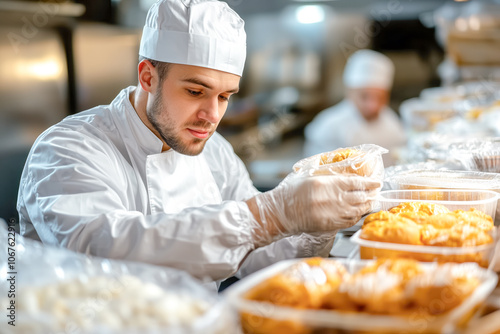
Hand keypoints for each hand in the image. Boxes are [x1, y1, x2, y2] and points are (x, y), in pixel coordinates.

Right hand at [247, 173, 380, 245]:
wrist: (280, 213)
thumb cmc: (290, 193)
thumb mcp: (308, 177)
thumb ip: (327, 176)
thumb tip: (346, 175)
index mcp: (326, 184)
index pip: (356, 183)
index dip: (369, 183)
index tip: (377, 182)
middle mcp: (331, 199)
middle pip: (360, 197)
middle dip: (372, 195)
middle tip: (377, 192)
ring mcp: (331, 213)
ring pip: (357, 210)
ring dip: (367, 206)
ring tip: (371, 202)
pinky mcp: (329, 225)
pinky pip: (349, 221)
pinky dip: (357, 216)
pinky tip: (358, 212)